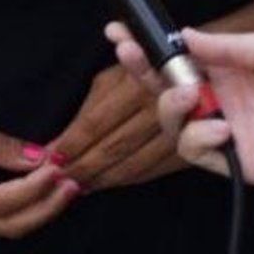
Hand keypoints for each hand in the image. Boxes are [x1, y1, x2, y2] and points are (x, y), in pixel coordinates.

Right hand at [0, 107, 77, 237]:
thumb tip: (37, 157)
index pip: (1, 202)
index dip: (34, 189)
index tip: (57, 167)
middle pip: (11, 226)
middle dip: (48, 207)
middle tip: (73, 182)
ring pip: (7, 229)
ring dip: (40, 211)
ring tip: (65, 187)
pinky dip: (24, 211)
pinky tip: (41, 192)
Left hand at [46, 61, 185, 190]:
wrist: (201, 68)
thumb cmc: (148, 66)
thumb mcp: (115, 76)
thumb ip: (88, 108)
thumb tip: (54, 144)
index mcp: (137, 83)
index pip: (96, 122)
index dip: (73, 144)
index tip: (51, 158)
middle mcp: (160, 107)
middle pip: (114, 147)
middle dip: (84, 167)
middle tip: (59, 179)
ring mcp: (180, 130)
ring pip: (134, 164)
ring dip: (102, 179)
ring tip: (77, 186)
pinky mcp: (192, 147)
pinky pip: (154, 170)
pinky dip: (127, 180)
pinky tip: (107, 183)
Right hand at [104, 22, 253, 192]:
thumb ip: (227, 46)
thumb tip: (184, 35)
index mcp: (231, 68)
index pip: (179, 55)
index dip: (147, 46)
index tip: (118, 32)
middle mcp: (222, 98)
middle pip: (163, 87)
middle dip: (141, 70)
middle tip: (130, 54)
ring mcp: (225, 130)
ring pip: (170, 120)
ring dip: (170, 105)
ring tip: (192, 96)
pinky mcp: (232, 161)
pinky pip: (194, 150)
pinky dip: (198, 137)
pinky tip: (222, 129)